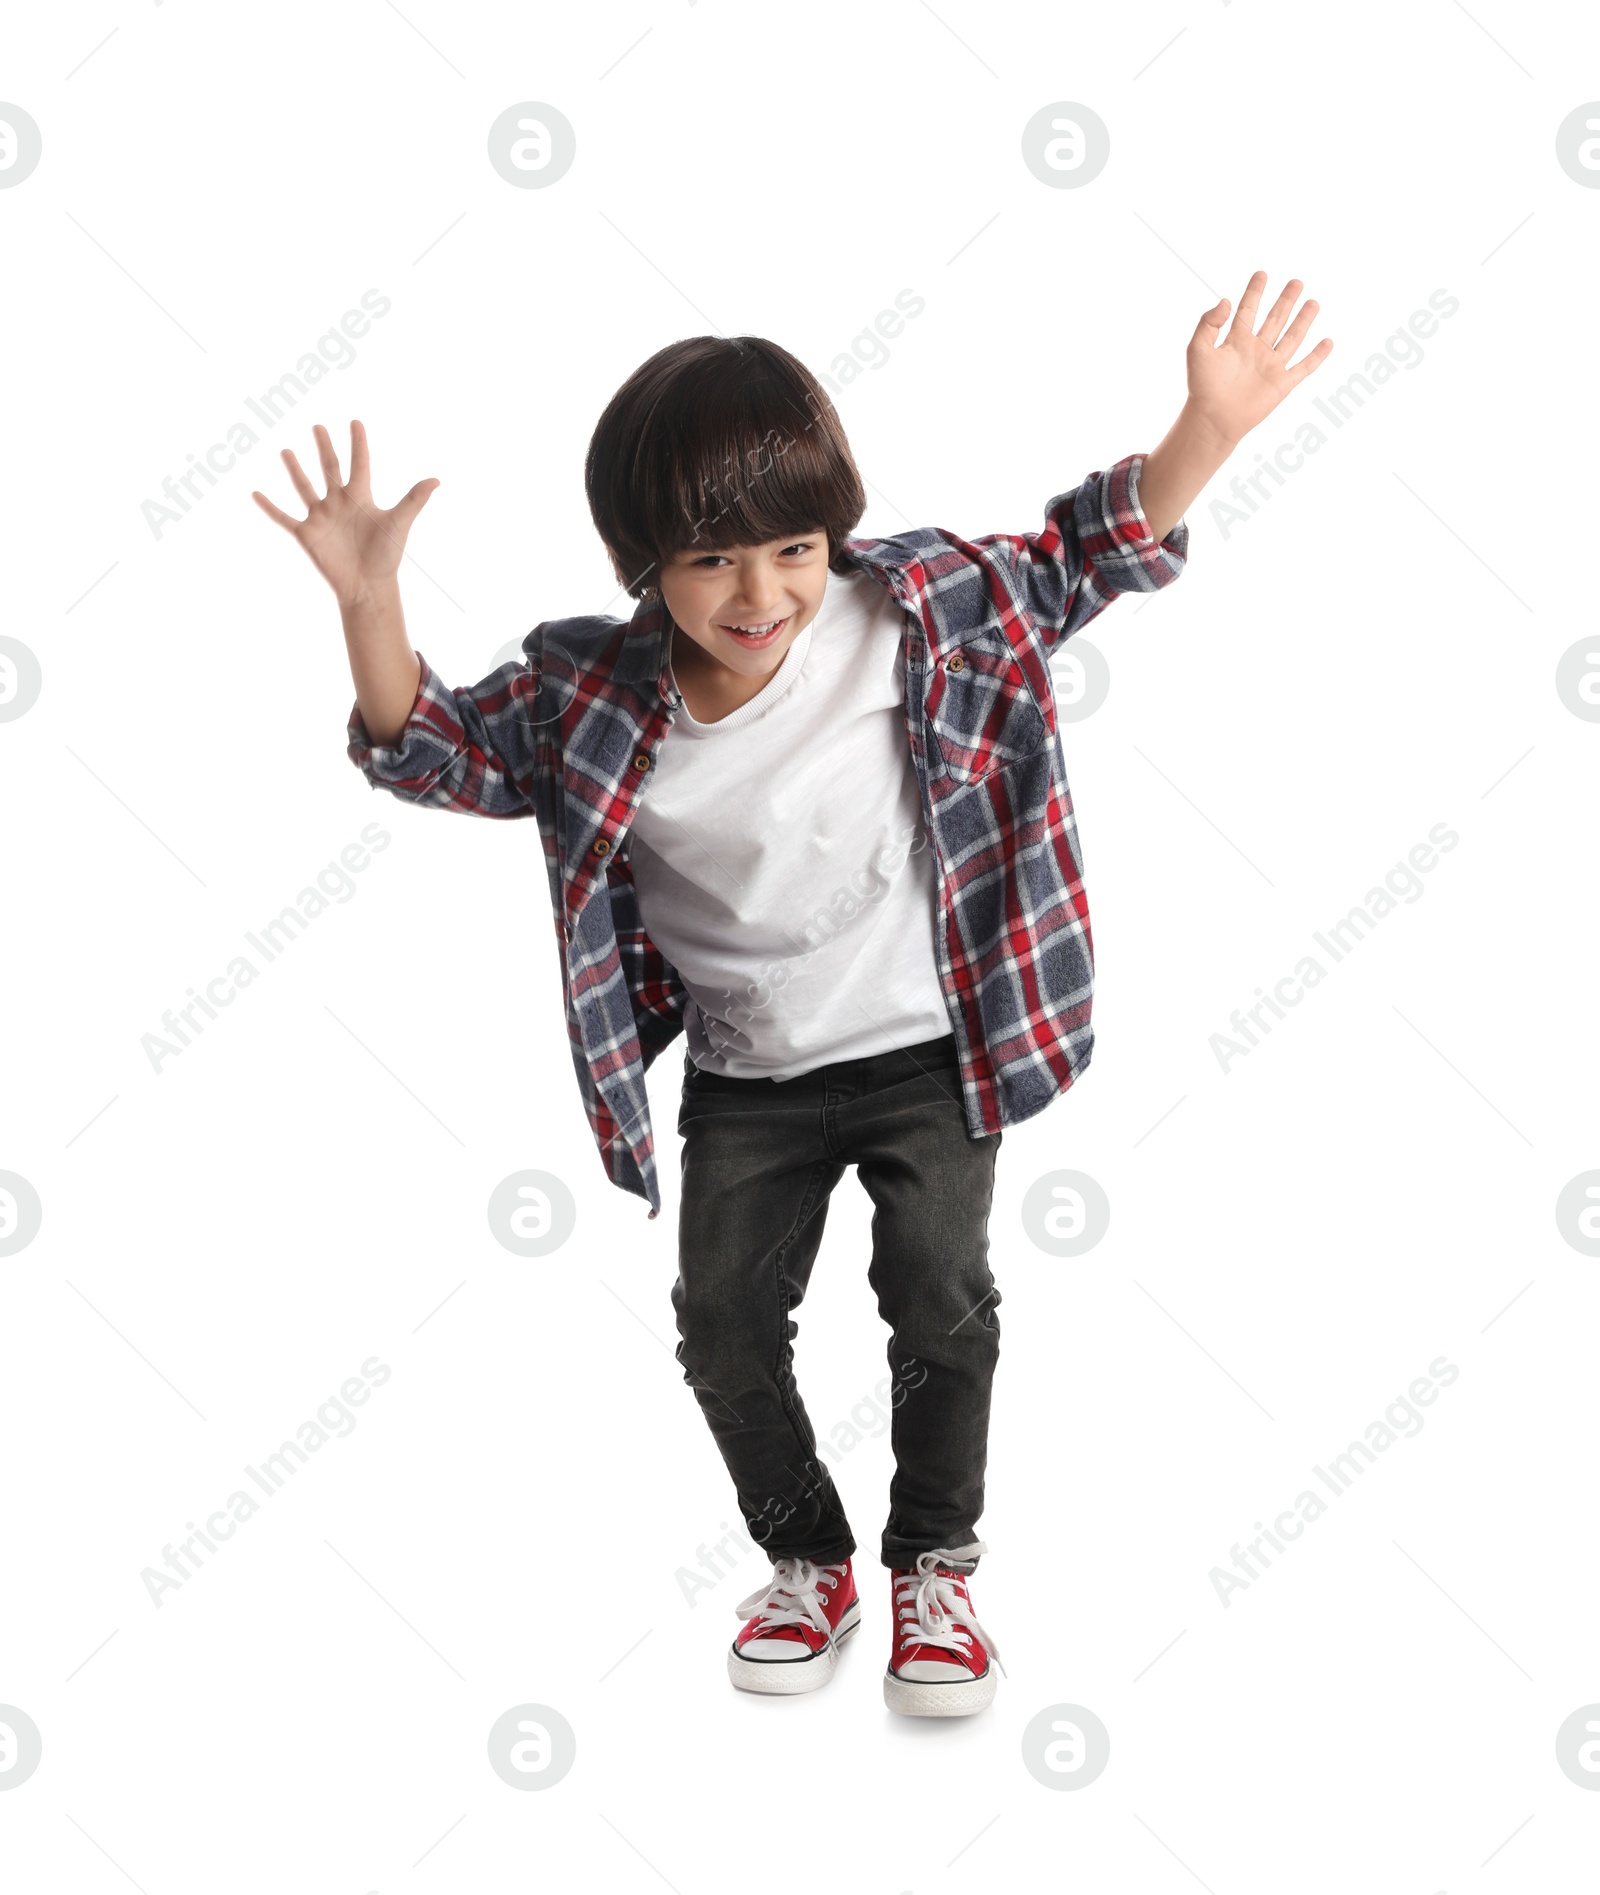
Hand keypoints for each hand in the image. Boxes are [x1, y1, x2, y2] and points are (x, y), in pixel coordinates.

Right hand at [251, 420, 437, 606]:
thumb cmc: (386, 556)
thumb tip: (436, 480)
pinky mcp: (306, 534)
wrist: (368, 586)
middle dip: (325, 448)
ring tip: (286, 450)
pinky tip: (255, 493)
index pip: (359, 463)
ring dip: (295, 469)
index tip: (356, 421)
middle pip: (330, 469)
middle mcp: (339, 503)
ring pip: (304, 487)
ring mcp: (321, 517)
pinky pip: (283, 517)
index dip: (359, 443)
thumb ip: (414, 500)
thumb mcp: (399, 523)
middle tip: (318, 426)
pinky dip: (268, 507)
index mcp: (361, 497)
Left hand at [1184, 271, 1332, 445]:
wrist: (1213, 420)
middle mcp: (1256, 351)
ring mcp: (1271, 366)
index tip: (1262, 274)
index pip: (1248, 310)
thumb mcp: (1197, 349)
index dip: (1254, 292)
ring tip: (1312, 302)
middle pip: (1275, 319)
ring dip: (1303, 320)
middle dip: (1285, 301)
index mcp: (1236, 341)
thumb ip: (1208, 323)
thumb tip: (1226, 300)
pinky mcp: (1282, 384)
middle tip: (1296, 282)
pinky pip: (1304, 367)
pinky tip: (1328, 342)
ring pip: (1292, 338)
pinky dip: (1317, 355)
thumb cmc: (1201, 387)